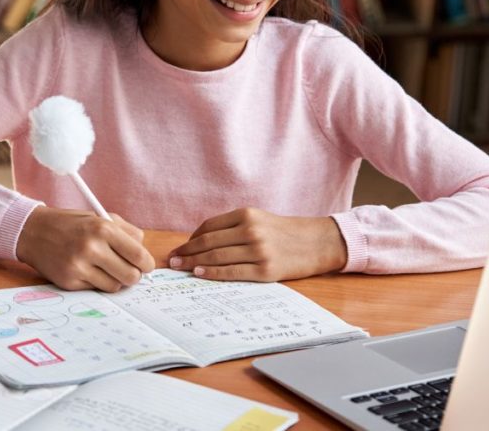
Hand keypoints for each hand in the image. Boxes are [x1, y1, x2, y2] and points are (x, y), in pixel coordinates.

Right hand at [17, 206, 155, 291]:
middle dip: (134, 275)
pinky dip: (97, 282)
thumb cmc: (72, 224)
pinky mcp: (69, 282)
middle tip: (130, 271)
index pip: (139, 255)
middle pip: (131, 276)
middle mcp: (91, 248)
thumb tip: (144, 252)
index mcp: (103, 229)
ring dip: (116, 280)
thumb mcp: (100, 217)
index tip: (146, 265)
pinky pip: (96, 289)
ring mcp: (79, 267)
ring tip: (107, 269)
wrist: (34, 232)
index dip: (147, 264)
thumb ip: (127, 232)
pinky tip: (89, 270)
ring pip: (115, 286)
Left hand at [168, 207, 347, 281]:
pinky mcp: (265, 269)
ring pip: (216, 257)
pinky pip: (231, 272)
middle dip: (186, 252)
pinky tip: (199, 273)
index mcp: (247, 214)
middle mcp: (251, 230)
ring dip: (194, 263)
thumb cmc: (285, 233)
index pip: (209, 227)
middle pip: (208, 242)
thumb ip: (234, 227)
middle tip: (171, 261)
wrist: (317, 243)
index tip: (179, 248)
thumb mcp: (260, 220)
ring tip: (180, 268)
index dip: (191, 239)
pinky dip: (212, 273)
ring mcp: (258, 250)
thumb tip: (201, 242)